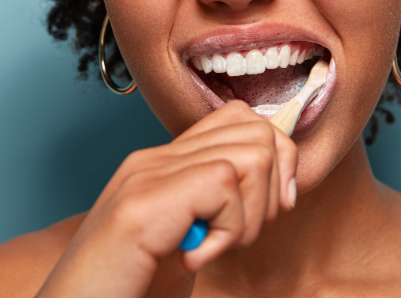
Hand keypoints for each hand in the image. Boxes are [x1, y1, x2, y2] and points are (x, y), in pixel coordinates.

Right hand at [36, 100, 298, 297]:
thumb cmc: (124, 291)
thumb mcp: (183, 243)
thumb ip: (210, 210)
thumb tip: (275, 189)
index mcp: (162, 167)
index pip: (239, 120)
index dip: (275, 160)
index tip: (267, 212)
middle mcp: (153, 160)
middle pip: (254, 128)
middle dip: (272, 186)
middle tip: (238, 234)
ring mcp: (147, 175)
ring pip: (250, 153)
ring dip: (250, 214)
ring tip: (213, 247)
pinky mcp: (146, 202)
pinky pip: (225, 184)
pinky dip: (228, 230)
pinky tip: (193, 258)